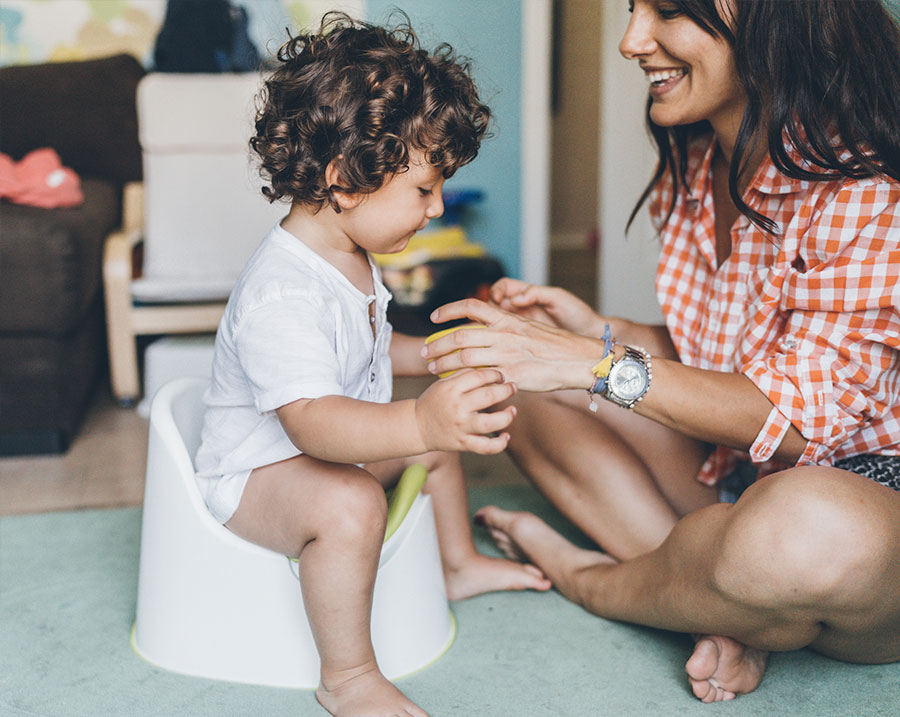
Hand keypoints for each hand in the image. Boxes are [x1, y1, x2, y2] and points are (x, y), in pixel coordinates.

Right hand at [415, 368, 516, 454]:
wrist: (416, 426)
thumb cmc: (434, 401)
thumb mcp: (443, 383)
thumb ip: (464, 374)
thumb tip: (488, 367)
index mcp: (452, 389)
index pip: (479, 376)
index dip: (495, 374)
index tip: (501, 376)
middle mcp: (457, 407)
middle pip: (488, 396)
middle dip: (506, 390)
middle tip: (512, 388)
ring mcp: (460, 427)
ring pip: (490, 423)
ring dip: (507, 416)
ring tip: (512, 411)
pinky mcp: (463, 443)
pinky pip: (486, 447)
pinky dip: (500, 443)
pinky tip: (506, 436)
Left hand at [423, 299, 602, 392]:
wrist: (578, 360)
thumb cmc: (555, 346)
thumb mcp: (528, 328)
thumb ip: (506, 328)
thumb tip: (487, 329)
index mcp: (507, 319)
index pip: (471, 307)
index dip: (448, 310)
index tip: (433, 318)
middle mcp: (504, 334)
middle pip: (459, 335)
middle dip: (438, 344)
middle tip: (425, 352)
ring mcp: (507, 354)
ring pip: (464, 356)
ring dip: (444, 363)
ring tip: (433, 369)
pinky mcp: (511, 375)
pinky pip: (481, 377)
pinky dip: (464, 380)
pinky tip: (455, 384)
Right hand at [490, 278, 603, 335]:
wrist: (590, 335)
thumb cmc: (577, 313)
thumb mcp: (558, 298)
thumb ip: (536, 293)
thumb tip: (515, 298)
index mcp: (528, 294)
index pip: (503, 287)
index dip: (496, 291)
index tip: (498, 299)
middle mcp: (522, 308)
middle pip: (495, 304)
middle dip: (489, 309)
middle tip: (493, 318)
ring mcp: (522, 324)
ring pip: (497, 322)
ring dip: (493, 325)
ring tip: (495, 332)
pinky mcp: (524, 340)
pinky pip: (507, 337)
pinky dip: (501, 338)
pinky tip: (502, 343)